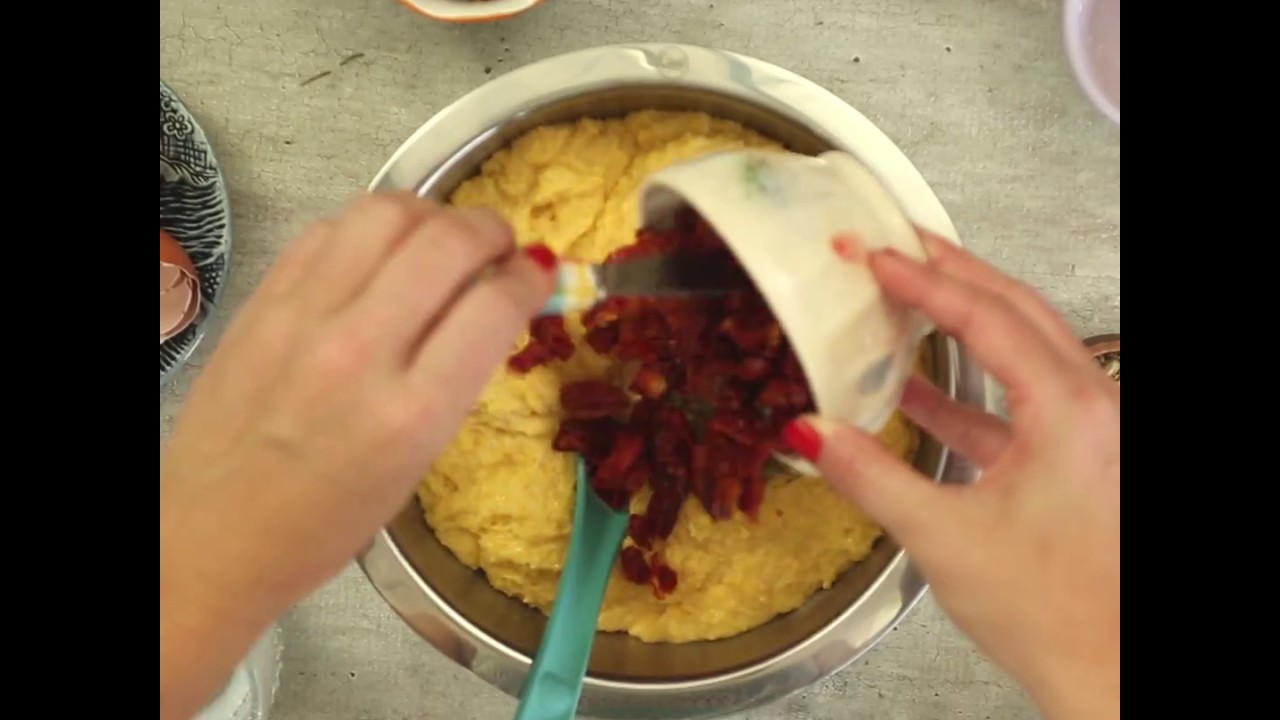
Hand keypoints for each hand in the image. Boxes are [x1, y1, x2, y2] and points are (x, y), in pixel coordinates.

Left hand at [159, 193, 555, 718]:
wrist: (213, 535)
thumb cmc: (325, 523)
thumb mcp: (417, 463)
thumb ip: (456, 377)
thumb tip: (497, 302)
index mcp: (411, 415)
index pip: (494, 305)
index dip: (531, 277)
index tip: (537, 275)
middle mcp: (358, 353)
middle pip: (448, 241)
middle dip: (492, 231)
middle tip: (501, 245)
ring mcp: (302, 318)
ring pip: (387, 213)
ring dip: (432, 213)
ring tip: (442, 236)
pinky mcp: (263, 301)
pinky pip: (329, 229)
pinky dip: (371, 227)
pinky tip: (382, 251)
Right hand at [782, 231, 1118, 719]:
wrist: (1109, 673)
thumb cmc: (1052, 611)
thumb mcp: (942, 537)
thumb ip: (870, 475)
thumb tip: (808, 431)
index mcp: (1068, 411)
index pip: (984, 317)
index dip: (921, 281)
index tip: (871, 253)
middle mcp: (1090, 407)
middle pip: (1016, 309)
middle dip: (951, 270)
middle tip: (895, 238)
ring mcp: (1088, 432)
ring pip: (1022, 346)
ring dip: (962, 318)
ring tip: (904, 292)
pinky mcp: (1074, 459)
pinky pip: (1017, 398)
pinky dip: (967, 385)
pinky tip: (914, 389)